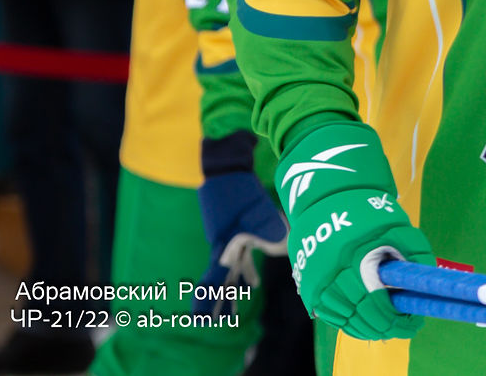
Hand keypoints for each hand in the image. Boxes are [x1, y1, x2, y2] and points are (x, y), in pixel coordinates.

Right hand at [195, 173, 287, 314]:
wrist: (226, 165)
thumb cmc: (239, 186)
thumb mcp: (255, 208)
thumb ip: (267, 226)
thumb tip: (282, 242)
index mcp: (225, 242)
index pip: (217, 276)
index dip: (210, 297)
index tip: (203, 317)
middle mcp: (222, 242)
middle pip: (222, 276)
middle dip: (222, 298)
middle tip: (220, 320)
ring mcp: (227, 234)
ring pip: (233, 265)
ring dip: (239, 280)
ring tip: (248, 293)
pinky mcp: (234, 227)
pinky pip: (239, 253)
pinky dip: (245, 266)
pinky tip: (252, 280)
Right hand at [276, 121, 432, 339]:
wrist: (330, 197)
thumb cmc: (370, 213)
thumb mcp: (399, 228)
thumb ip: (415, 256)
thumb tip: (427, 287)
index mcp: (357, 255)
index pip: (376, 301)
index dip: (396, 318)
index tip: (413, 324)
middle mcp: (332, 270)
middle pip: (359, 313)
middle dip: (384, 326)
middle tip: (402, 329)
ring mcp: (316, 279)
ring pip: (343, 317)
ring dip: (366, 328)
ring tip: (385, 329)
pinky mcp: (307, 284)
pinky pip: (328, 314)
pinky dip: (347, 323)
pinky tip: (363, 324)